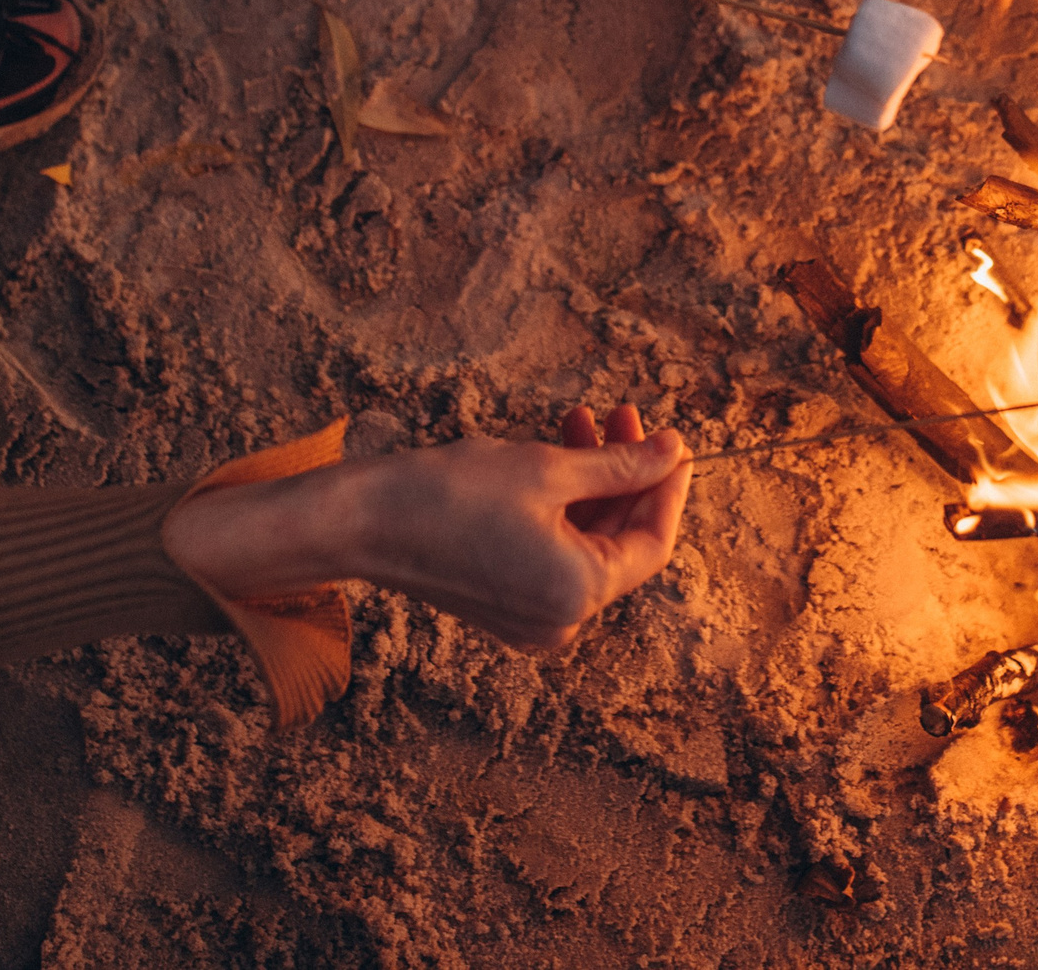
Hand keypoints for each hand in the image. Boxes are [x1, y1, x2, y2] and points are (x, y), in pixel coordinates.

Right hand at [163, 406, 691, 649]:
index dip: (666, 486)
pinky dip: (561, 509)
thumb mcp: (548, 470)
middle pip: (621, 543)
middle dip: (626, 477)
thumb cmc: (450, 495)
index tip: (672, 439)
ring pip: (586, 544)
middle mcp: (561, 621)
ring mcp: (530, 619)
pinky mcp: (503, 606)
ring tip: (581, 421)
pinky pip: (554, 555)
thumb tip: (676, 453)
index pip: (653, 540)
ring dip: (591, 484)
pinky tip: (553, 456)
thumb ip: (621, 466)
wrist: (361, 521)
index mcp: (579, 595)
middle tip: (622, 416)